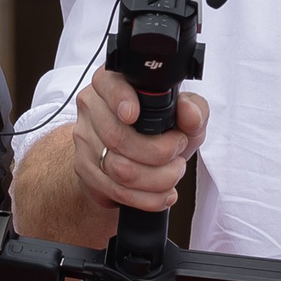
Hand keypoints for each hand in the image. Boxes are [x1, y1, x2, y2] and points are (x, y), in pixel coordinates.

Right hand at [75, 73, 205, 214]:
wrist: (134, 160)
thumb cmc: (158, 132)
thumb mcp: (183, 117)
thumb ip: (194, 110)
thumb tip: (189, 113)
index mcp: (112, 83)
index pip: (108, 85)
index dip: (121, 100)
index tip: (133, 115)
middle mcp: (93, 108)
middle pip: (118, 136)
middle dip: (159, 152)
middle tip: (177, 153)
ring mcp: (85, 140)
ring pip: (120, 168)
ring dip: (158, 178)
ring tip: (174, 173)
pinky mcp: (85, 170)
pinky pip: (117, 191)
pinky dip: (148, 198)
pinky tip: (163, 193)